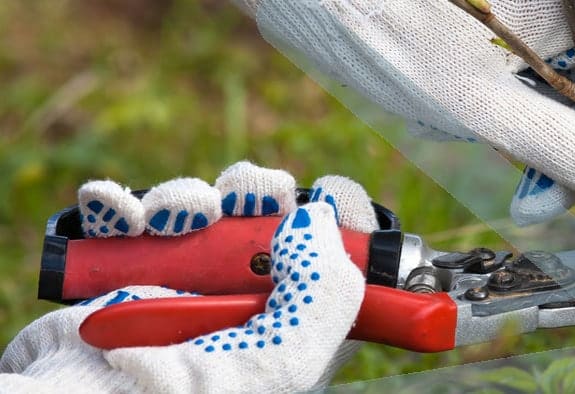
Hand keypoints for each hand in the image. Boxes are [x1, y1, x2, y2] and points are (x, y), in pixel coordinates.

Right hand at [0, 162, 379, 391]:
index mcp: (291, 336)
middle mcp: (245, 310)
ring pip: (208, 216)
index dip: (337, 226)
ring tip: (172, 219)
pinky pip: (136, 222)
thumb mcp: (279, 363)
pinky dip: (126, 208)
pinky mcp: (133, 277)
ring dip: (191, 201)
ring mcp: (187, 292)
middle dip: (257, 200)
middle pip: (271, 229)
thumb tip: (319, 219)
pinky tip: (121, 215)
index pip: (334, 272)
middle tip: (247, 200)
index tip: (330, 196)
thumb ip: (321, 295)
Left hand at [239, 0, 574, 223]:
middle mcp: (558, 8)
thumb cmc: (383, 22)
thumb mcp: (480, 99)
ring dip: (535, 143)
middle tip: (536, 202)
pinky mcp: (485, 44)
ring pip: (561, 100)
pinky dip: (500, 123)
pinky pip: (516, 94)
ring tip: (477, 139)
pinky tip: (453, 113)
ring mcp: (521, 26)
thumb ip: (567, 145)